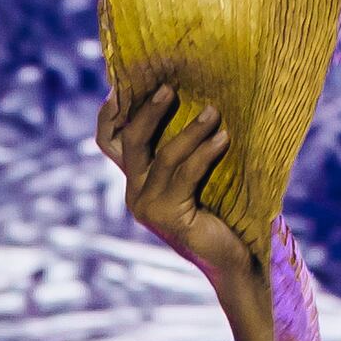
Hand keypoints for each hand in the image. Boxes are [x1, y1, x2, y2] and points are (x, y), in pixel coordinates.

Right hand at [95, 71, 265, 291]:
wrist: (231, 257)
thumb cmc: (220, 210)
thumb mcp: (195, 173)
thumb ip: (184, 146)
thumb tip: (196, 95)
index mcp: (135, 179)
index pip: (108, 141)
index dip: (110, 112)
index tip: (125, 84)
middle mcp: (135, 193)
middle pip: (131, 141)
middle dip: (149, 111)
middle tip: (171, 88)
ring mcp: (148, 207)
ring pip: (163, 156)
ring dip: (190, 130)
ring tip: (214, 112)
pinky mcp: (168, 216)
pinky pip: (186, 174)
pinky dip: (205, 153)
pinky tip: (223, 138)